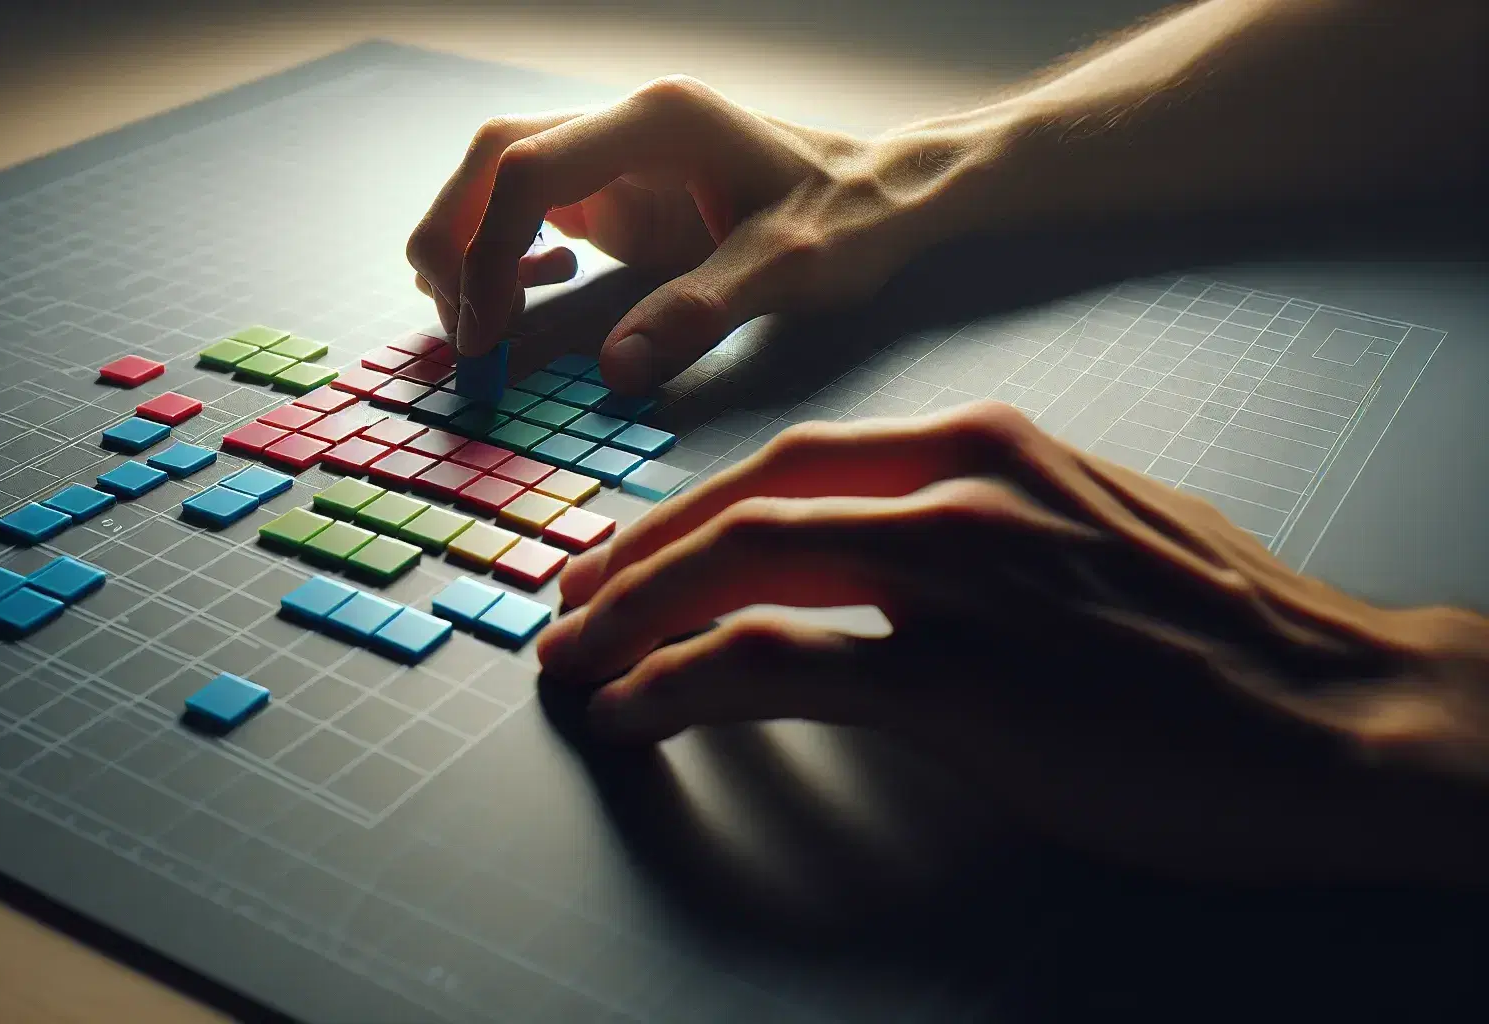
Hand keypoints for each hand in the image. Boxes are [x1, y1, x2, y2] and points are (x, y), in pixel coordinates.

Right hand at [406, 76, 987, 392]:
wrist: (883, 195)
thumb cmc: (848, 221)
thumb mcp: (787, 271)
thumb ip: (699, 313)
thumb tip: (618, 370)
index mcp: (659, 122)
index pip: (529, 169)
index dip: (486, 252)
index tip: (485, 333)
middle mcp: (625, 121)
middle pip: (492, 156)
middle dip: (455, 241)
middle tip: (464, 332)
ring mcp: (614, 151)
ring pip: (496, 175)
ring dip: (469, 243)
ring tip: (485, 320)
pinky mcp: (613, 187)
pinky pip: (526, 205)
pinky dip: (502, 249)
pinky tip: (531, 291)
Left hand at [536, 401, 1488, 881]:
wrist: (1343, 713)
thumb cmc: (1225, 633)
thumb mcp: (1094, 524)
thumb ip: (985, 518)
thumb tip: (886, 553)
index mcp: (986, 443)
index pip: (790, 458)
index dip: (686, 509)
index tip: (629, 554)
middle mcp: (958, 486)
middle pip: (740, 501)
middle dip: (632, 559)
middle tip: (571, 610)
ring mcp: (956, 577)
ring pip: (738, 567)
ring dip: (631, 619)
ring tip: (576, 668)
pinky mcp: (960, 683)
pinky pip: (776, 665)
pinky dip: (682, 683)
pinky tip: (638, 710)